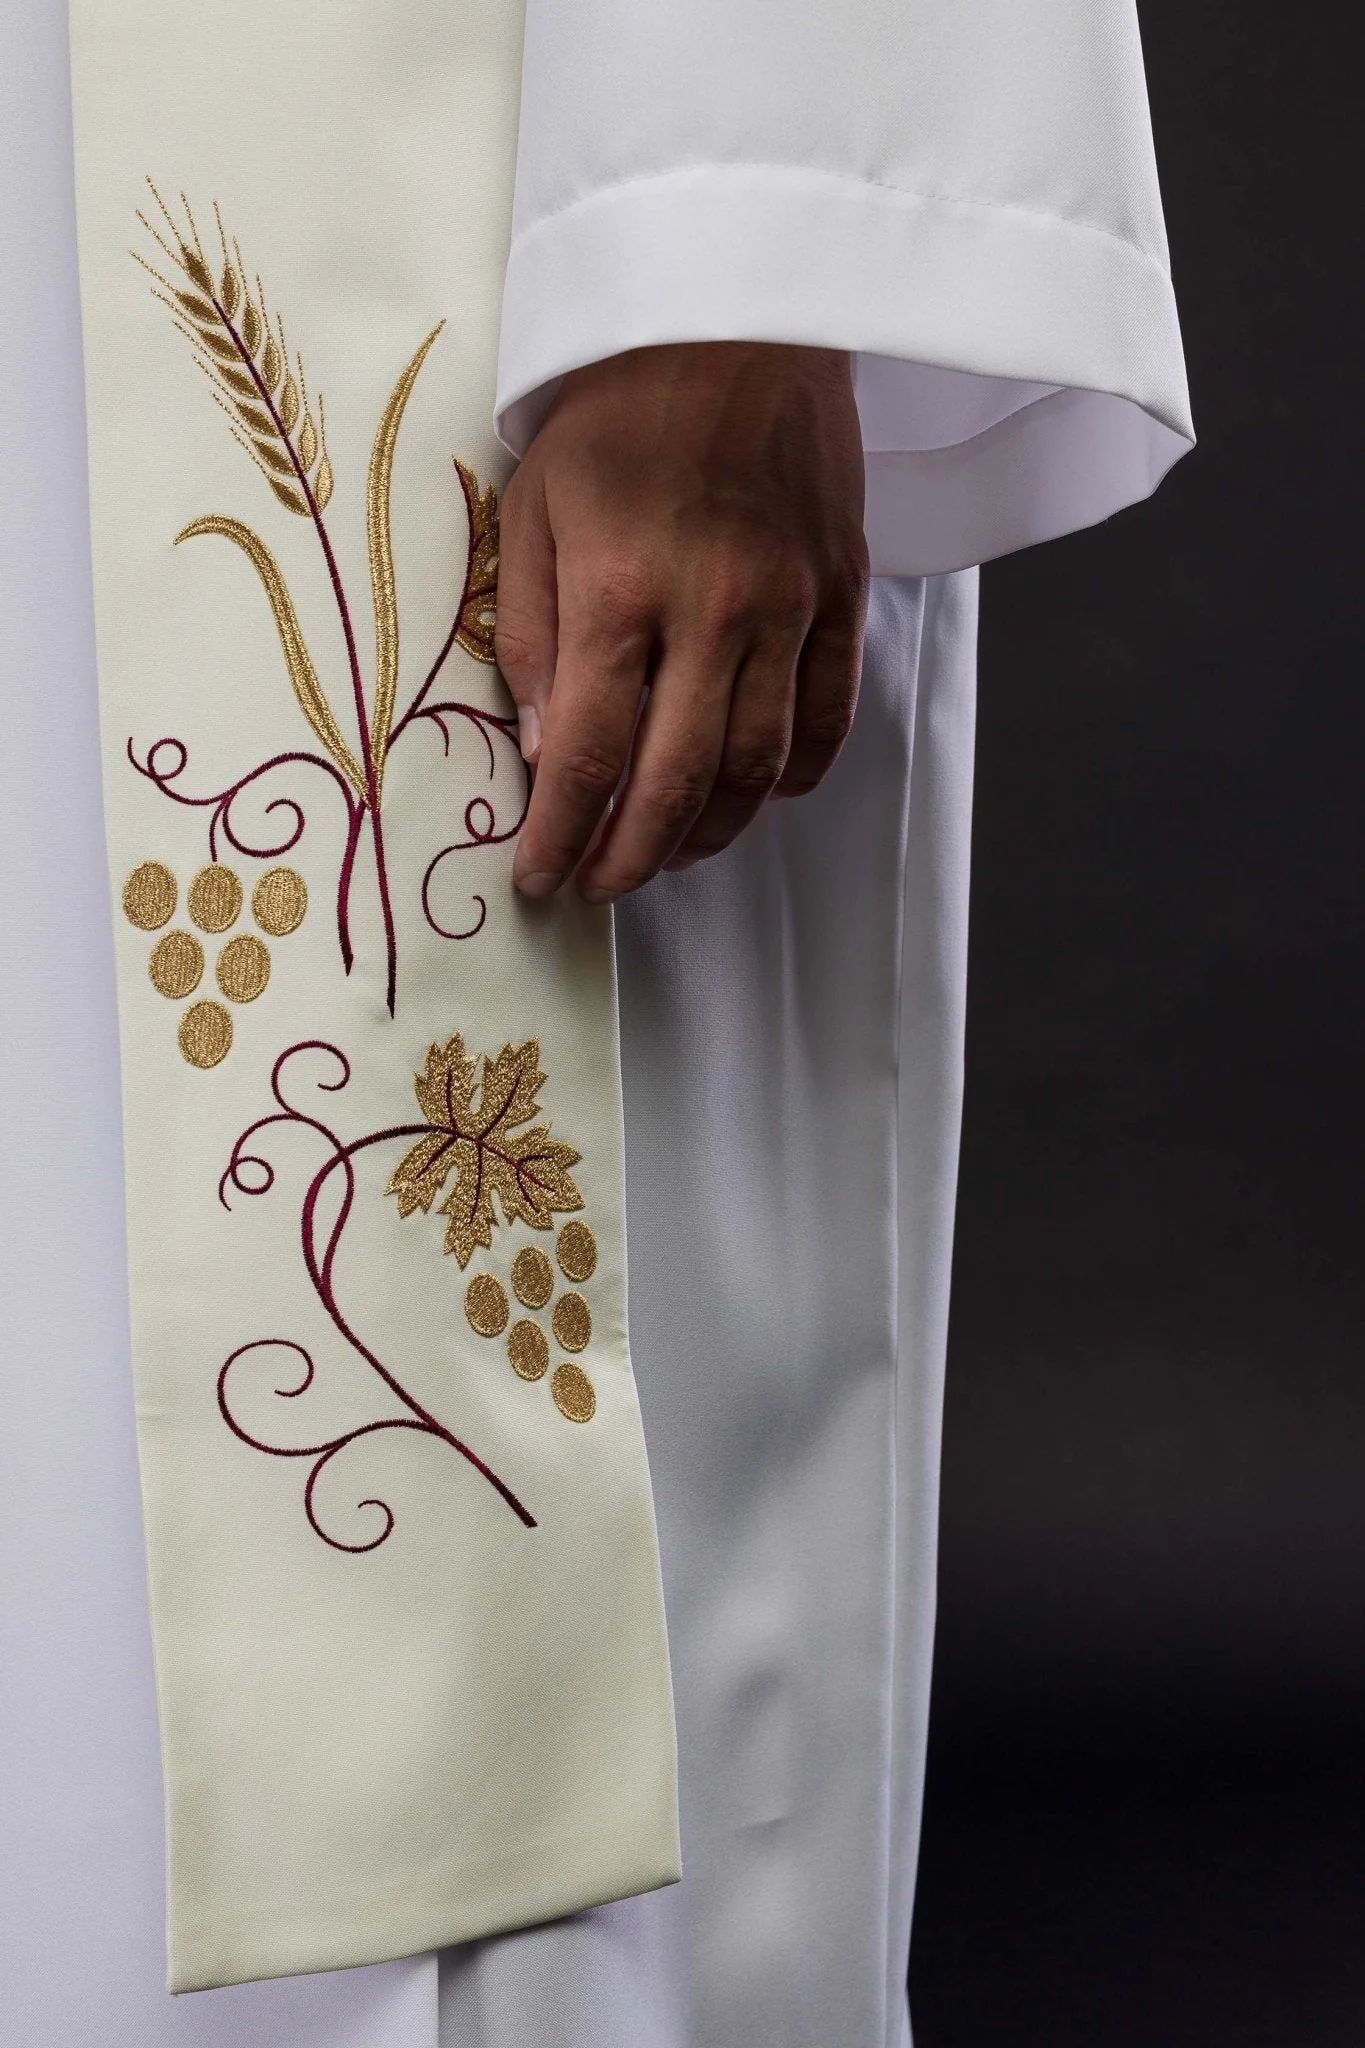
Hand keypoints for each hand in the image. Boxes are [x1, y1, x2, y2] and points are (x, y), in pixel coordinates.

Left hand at [496, 341, 868, 902]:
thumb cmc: (615, 402)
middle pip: (675, 784)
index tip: (538, 879)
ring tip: (668, 853)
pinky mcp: (843, 591)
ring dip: (710, 831)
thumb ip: (537, 635)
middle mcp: (713, 612)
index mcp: (620, 589)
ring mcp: (790, 606)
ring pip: (759, 767)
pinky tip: (758, 796)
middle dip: (629, 858)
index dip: (560, 838)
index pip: (588, 757)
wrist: (737, 305)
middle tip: (600, 888)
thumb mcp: (535, 504)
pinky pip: (831, 716)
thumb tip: (546, 751)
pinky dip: (797, 775)